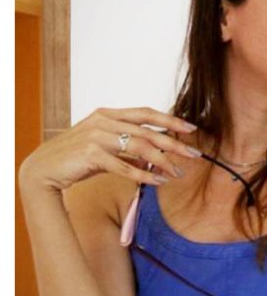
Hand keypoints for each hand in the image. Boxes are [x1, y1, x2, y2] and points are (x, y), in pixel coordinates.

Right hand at [18, 107, 200, 192]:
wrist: (43, 170)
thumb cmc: (76, 158)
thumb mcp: (104, 146)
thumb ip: (128, 146)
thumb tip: (158, 157)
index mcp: (107, 114)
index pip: (145, 113)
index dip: (169, 119)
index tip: (190, 128)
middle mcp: (103, 122)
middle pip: (147, 131)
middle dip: (174, 143)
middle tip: (193, 154)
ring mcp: (96, 137)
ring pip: (139, 147)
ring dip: (162, 162)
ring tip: (177, 173)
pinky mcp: (91, 155)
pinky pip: (125, 166)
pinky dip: (144, 175)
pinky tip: (158, 182)